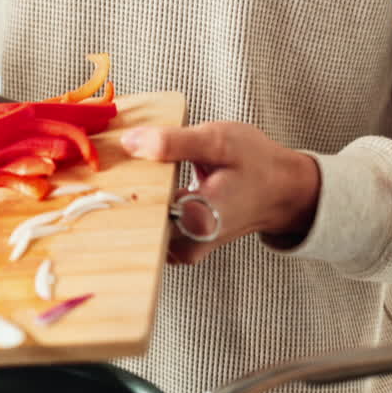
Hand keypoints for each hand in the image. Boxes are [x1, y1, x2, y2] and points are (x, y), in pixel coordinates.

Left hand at [120, 121, 320, 264]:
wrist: (281, 190)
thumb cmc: (256, 163)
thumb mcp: (218, 140)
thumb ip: (172, 142)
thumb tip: (129, 143)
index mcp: (196, 219)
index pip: (136, 207)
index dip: (119, 183)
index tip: (110, 164)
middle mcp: (187, 244)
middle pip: (133, 221)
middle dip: (122, 191)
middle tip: (118, 166)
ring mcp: (182, 251)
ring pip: (138, 227)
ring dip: (132, 200)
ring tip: (137, 173)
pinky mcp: (180, 250)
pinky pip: (150, 230)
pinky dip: (144, 208)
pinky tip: (150, 188)